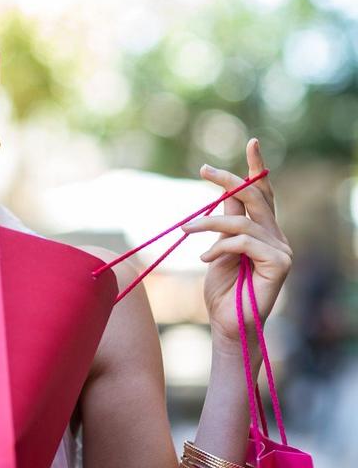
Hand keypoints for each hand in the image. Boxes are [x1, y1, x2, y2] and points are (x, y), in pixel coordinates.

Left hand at [180, 139, 292, 350]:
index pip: (263, 194)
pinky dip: (220, 247)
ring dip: (207, 224)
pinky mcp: (280, 263)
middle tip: (204, 171)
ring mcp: (281, 250)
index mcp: (262, 231)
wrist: (227, 325)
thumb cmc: (222, 292)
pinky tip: (207, 260)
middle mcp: (276, 237)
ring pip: (242, 221)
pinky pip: (244, 242)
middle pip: (256, 198)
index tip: (252, 142)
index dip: (257, 168)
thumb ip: (224, 224)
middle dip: (230, 180)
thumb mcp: (218, 250)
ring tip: (186, 230)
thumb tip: (221, 197)